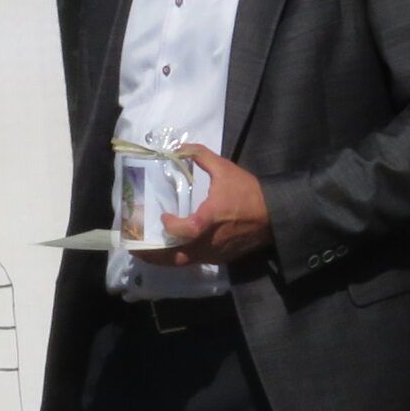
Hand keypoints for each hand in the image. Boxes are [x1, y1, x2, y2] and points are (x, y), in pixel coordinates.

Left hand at [136, 145, 271, 267]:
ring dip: (163, 259)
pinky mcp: (220, 258)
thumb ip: (200, 156)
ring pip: (183, 263)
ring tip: (146, 251)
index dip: (170, 226)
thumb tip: (178, 147)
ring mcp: (214, 253)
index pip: (185, 231)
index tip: (163, 216)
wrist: (274, 215)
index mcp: (210, 219)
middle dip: (153, 254)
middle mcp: (209, 241)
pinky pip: (194, 262)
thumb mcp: (225, 169)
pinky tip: (169, 251)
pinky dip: (179, 258)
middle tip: (135, 246)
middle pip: (176, 257)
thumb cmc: (248, 192)